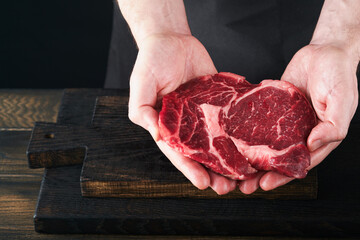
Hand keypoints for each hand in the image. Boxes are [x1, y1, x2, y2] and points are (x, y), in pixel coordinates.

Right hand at [128, 33, 236, 193]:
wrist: (172, 39)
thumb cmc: (152, 61)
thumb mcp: (141, 85)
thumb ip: (142, 110)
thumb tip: (156, 134)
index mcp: (167, 125)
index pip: (179, 152)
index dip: (190, 169)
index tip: (204, 183)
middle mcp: (188, 124)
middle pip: (202, 153)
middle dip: (213, 172)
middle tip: (227, 188)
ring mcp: (205, 114)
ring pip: (219, 141)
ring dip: (230, 159)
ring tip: (244, 175)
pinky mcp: (219, 101)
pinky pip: (231, 118)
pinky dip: (242, 132)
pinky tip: (253, 144)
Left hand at [239, 44, 358, 193]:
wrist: (324, 51)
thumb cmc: (338, 75)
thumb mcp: (342, 101)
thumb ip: (333, 126)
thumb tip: (313, 146)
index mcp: (319, 137)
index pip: (299, 163)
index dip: (283, 175)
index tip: (265, 184)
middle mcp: (301, 132)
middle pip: (280, 158)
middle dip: (263, 173)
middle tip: (243, 186)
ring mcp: (286, 121)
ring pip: (268, 145)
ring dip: (253, 158)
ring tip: (235, 170)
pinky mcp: (274, 108)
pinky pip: (260, 123)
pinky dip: (249, 134)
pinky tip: (234, 142)